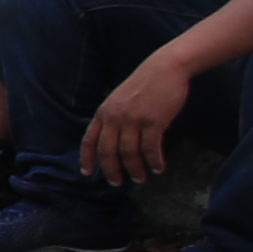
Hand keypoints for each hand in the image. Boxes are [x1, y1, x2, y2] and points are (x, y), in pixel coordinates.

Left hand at [81, 56, 192, 187]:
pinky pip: (151, 149)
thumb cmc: (143, 85)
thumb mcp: (118, 100)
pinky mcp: (154, 121)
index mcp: (103, 113)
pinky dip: (154, 161)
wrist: (165, 68)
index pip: (89, 141)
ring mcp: (134, 120)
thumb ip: (111, 119)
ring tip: (141, 178)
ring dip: (135, 169)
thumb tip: (110, 143)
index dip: (87, 159)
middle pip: (107, 152)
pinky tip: (158, 168)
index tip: (88, 174)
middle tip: (117, 183)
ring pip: (129, 154)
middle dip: (111, 171)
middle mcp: (115, 118)